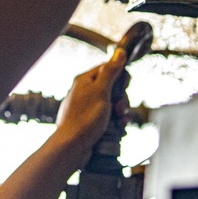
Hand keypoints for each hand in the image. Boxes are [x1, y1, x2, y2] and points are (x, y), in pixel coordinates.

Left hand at [54, 47, 128, 166]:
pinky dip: (115, 122)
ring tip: (120, 121)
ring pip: (112, 104)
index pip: (107, 69)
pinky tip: (119, 128)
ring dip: (120, 112)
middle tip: (120, 108)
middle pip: (112, 88)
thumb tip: (120, 52)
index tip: (126, 85)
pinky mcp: (90, 122)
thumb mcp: (101, 91)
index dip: (120, 76)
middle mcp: (85, 92)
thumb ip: (111, 71)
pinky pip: (107, 118)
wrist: (71, 147)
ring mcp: (87, 108)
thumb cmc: (85, 118)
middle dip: (121, 98)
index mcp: (85, 80)